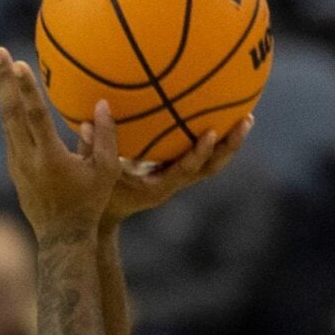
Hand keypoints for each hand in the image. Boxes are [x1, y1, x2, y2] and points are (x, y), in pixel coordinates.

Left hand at [0, 47, 121, 242]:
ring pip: (6, 122)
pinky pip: (9, 135)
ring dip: (3, 93)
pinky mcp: (14, 170)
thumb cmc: (89, 204)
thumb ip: (107, 137)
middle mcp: (27, 159)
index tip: (19, 64)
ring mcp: (17, 165)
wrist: (61, 238)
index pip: (35, 117)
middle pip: (11, 113)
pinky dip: (9, 113)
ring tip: (1, 67)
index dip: (26, 90)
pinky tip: (10, 99)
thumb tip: (102, 104)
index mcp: (50, 158)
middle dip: (4, 80)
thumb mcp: (106, 172)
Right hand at [100, 115, 250, 223]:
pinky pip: (197, 156)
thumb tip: (88, 120)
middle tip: (246, 120)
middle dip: (229, 146)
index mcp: (158, 188)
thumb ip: (91, 149)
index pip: (186, 171)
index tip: (211, 132)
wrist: (103, 220)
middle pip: (210, 168)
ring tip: (245, 116)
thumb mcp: (92, 175)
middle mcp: (173, 184)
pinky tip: (216, 114)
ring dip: (227, 143)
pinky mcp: (173, 172)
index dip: (200, 153)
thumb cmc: (96, 198)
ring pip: (210, 164)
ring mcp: (176, 179)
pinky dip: (209, 139)